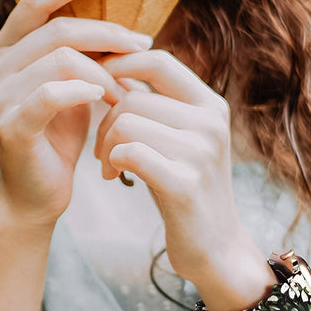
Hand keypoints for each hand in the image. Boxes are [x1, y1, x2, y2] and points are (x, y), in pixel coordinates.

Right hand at [0, 0, 152, 226]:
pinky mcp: (11, 125)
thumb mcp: (75, 86)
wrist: (40, 193)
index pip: (36, 0)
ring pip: (60, 59)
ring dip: (104, 73)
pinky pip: (51, 94)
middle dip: (108, 36)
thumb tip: (128, 26)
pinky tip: (105, 98)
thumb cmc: (60, 137)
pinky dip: (83, 90)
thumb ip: (85, 54)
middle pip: (58, 29)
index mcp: (5, 49)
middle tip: (142, 49)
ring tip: (126, 94)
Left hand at [95, 49, 268, 296]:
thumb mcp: (178, 140)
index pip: (158, 61)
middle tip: (102, 151)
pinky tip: (115, 177)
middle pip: (132, 98)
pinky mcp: (185, 184)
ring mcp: (201, 153)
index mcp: (211, 106)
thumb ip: (154, 105)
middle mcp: (211, 123)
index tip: (95, 84)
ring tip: (108, 167)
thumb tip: (113, 64)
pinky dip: (111, 162)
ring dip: (104, 146)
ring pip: (125, 124)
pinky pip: (129, 153)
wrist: (216, 249)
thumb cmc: (185, 190)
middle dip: (104, 123)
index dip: (119, 65)